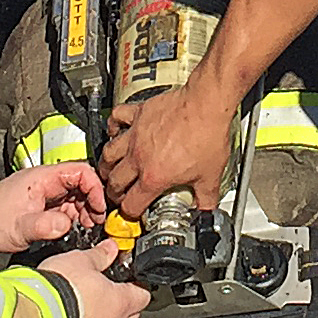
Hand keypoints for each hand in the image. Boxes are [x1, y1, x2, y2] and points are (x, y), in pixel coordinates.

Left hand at [0, 161, 108, 253]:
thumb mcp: (19, 226)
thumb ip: (43, 225)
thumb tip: (66, 224)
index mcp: (45, 177)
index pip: (82, 171)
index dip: (95, 189)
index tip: (99, 208)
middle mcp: (48, 181)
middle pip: (83, 183)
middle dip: (93, 202)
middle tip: (95, 222)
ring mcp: (47, 191)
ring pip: (77, 194)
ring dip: (85, 209)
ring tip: (86, 226)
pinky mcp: (45, 203)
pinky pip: (68, 204)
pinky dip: (76, 215)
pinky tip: (75, 227)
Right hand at [38, 240, 151, 317]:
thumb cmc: (61, 292)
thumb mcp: (81, 260)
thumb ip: (99, 255)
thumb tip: (109, 249)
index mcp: (122, 303)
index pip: (143, 295)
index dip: (138, 284)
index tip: (130, 276)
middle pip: (130, 315)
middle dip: (123, 301)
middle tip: (111, 286)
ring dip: (104, 317)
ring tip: (89, 301)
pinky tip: (73, 316)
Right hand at [102, 83, 236, 215]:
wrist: (207, 104)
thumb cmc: (208, 135)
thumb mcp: (211, 176)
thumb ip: (206, 199)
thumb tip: (207, 210)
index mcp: (154, 177)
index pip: (131, 203)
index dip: (131, 212)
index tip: (133, 212)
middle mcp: (140, 157)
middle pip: (115, 181)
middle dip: (114, 192)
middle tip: (118, 194)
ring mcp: (136, 134)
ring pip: (109, 153)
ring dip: (107, 165)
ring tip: (109, 169)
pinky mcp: (139, 114)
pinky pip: (116, 117)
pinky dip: (113, 125)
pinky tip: (116, 130)